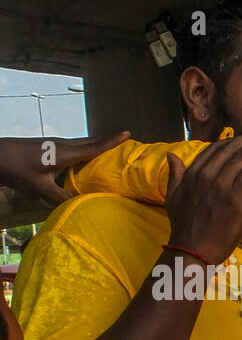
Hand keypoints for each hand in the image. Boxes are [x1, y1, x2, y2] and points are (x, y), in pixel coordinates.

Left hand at [0, 131, 130, 202]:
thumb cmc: (16, 170)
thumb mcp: (40, 188)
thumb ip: (62, 198)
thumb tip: (83, 206)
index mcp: (64, 153)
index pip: (94, 147)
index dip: (111, 142)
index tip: (127, 133)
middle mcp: (61, 146)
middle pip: (90, 142)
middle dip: (107, 142)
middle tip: (124, 143)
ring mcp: (53, 145)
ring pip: (80, 144)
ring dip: (95, 146)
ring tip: (108, 151)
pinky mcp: (47, 148)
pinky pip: (72, 148)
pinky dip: (83, 151)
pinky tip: (83, 160)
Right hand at [164, 133, 241, 263]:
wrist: (192, 249)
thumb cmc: (184, 226)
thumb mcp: (173, 197)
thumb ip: (175, 175)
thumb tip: (171, 155)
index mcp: (192, 174)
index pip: (215, 149)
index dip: (232, 141)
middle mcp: (206, 176)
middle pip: (231, 150)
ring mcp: (221, 186)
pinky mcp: (235, 199)